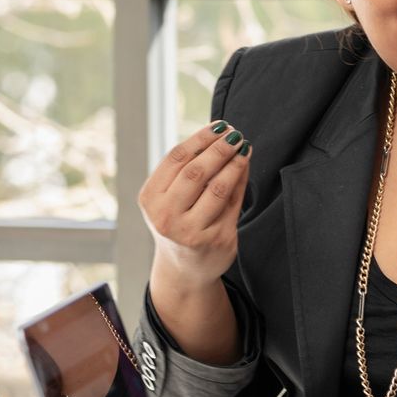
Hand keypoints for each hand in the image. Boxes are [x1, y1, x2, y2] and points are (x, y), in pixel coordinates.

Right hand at [138, 122, 251, 288]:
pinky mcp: (217, 240)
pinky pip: (233, 203)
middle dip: (219, 149)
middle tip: (235, 134)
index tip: (218, 126)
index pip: (176, 159)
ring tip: (243, 147)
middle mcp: (167, 217)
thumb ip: (187, 170)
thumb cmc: (178, 222)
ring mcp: (192, 231)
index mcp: (150, 199)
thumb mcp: (170, 198)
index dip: (200, 138)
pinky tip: (245, 166)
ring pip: (218, 187)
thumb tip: (220, 135)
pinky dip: (241, 180)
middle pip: (196, 172)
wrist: (184, 270)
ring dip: (234, 163)